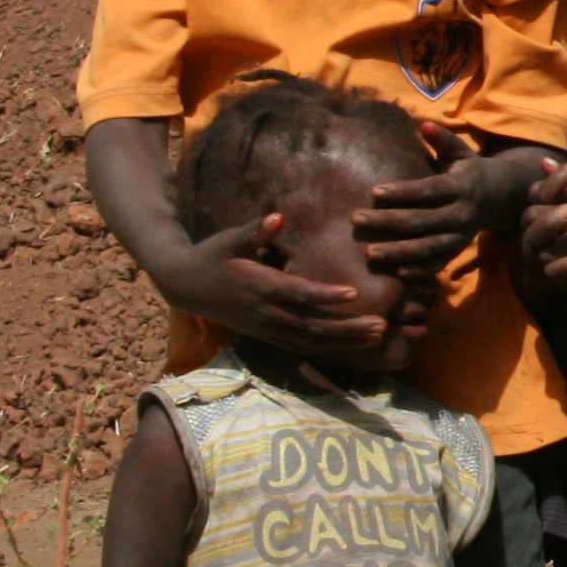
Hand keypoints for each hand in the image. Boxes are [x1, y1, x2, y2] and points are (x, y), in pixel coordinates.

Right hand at [154, 211, 385, 356]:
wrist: (184, 286)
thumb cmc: (211, 257)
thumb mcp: (227, 240)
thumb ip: (253, 231)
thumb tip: (277, 217)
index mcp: (259, 287)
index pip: (297, 294)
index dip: (325, 296)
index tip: (353, 293)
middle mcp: (266, 312)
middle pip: (312, 325)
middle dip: (348, 327)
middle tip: (382, 324)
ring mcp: (267, 328)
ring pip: (311, 341)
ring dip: (346, 341)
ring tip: (379, 335)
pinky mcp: (268, 336)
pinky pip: (302, 347)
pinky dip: (329, 348)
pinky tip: (355, 344)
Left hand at [354, 123, 526, 276]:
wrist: (501, 197)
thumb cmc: (469, 170)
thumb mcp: (460, 152)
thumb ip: (443, 139)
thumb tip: (424, 123)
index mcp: (461, 187)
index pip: (428, 190)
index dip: (402, 192)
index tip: (373, 191)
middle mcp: (462, 213)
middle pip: (421, 221)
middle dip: (387, 221)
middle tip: (357, 219)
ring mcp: (461, 235)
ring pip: (427, 247)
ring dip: (398, 252)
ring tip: (369, 252)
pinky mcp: (458, 250)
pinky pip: (439, 263)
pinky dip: (420, 270)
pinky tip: (397, 272)